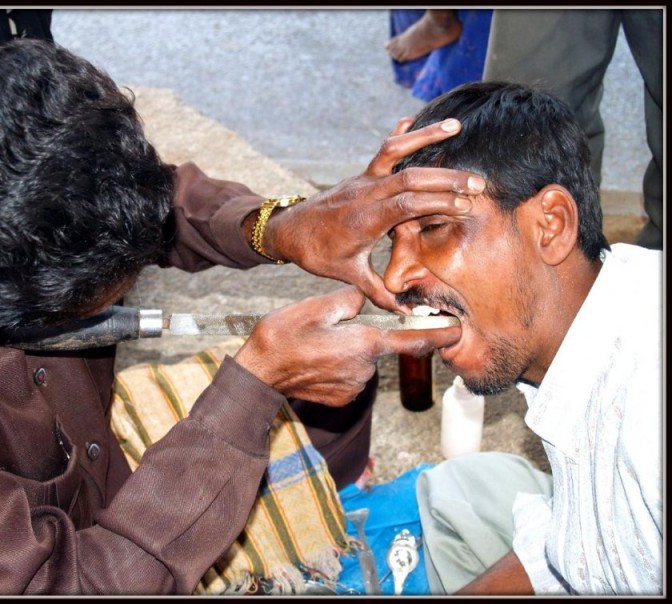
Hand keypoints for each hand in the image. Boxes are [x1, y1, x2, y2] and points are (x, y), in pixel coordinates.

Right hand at [233, 286, 460, 405]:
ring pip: (363, 359)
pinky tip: (316, 361)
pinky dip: (340, 366)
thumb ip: (349, 301)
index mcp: (363, 343)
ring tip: (318, 345)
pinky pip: (351, 375)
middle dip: (364, 334)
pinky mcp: (342, 398)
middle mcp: (365, 369)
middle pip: (378, 345)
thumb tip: (361, 301)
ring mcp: (354, 387)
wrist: (259, 376)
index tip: (459, 332)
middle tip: (330, 328)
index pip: (412, 340)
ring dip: (350, 350)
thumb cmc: (283, 337)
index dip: (438, 335)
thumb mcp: (315, 306)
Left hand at [263, 118, 484, 310]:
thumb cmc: (318, 254)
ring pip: (395, 152)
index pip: (406, 205)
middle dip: (445, 178)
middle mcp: (365, 194)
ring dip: (425, 137)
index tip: (466, 206)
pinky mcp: (362, 175)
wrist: (289, 231)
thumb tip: (407, 312)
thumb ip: (379, 293)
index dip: (437, 203)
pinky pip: (383, 150)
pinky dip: (401, 133)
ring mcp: (363, 180)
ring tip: (456, 125)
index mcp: (364, 220)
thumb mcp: (348, 275)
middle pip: (409, 178)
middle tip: (479, 183)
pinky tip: (417, 117)